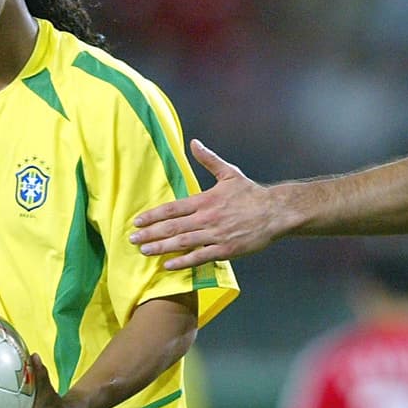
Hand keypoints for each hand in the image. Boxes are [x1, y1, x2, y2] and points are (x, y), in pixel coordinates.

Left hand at [131, 139, 279, 269]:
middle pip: (172, 227)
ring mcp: (215, 235)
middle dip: (150, 234)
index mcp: (205, 200)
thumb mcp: (229, 173)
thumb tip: (194, 142)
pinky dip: (183, 262)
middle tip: (132, 239)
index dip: (153, 215)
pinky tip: (168, 265)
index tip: (137, 221)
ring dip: (161, 247)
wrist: (275, 212)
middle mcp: (207, 218)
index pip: (172, 208)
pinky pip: (200, 257)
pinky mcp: (225, 250)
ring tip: (144, 251)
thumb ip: (208, 159)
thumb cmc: (251, 193)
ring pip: (182, 243)